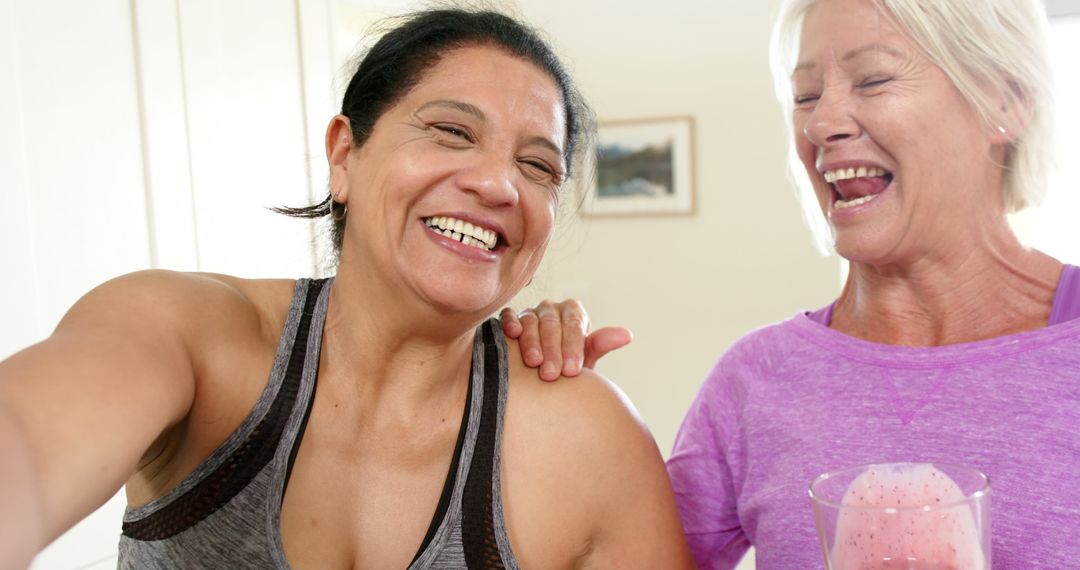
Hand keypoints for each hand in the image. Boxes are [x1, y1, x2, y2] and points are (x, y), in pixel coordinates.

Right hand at [500, 300, 631, 380]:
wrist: (543, 376)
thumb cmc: (566, 365)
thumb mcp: (584, 358)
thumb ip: (601, 344)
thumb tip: (627, 335)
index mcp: (573, 313)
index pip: (574, 325)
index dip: (573, 347)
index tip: (572, 370)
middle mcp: (552, 309)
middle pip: (552, 324)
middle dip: (553, 350)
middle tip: (552, 374)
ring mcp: (530, 313)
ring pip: (531, 321)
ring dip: (532, 342)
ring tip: (533, 363)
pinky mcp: (511, 319)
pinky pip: (509, 316)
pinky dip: (510, 323)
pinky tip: (513, 335)